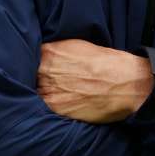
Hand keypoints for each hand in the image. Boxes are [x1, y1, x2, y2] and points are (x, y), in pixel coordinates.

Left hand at [37, 39, 154, 122]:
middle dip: (38, 79)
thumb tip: (48, 58)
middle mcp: (45, 70)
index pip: (29, 58)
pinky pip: (44, 107)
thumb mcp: (79, 47)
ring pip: (36, 92)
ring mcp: (49, 90)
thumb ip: (58, 52)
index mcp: (50, 52)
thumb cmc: (107, 63)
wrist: (126, 83)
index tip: (39, 67)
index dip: (34, 64)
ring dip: (44, 93)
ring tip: (60, 93)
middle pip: (31, 76)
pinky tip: (64, 103)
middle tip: (53, 82)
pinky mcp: (57, 108)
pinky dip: (50, 106)